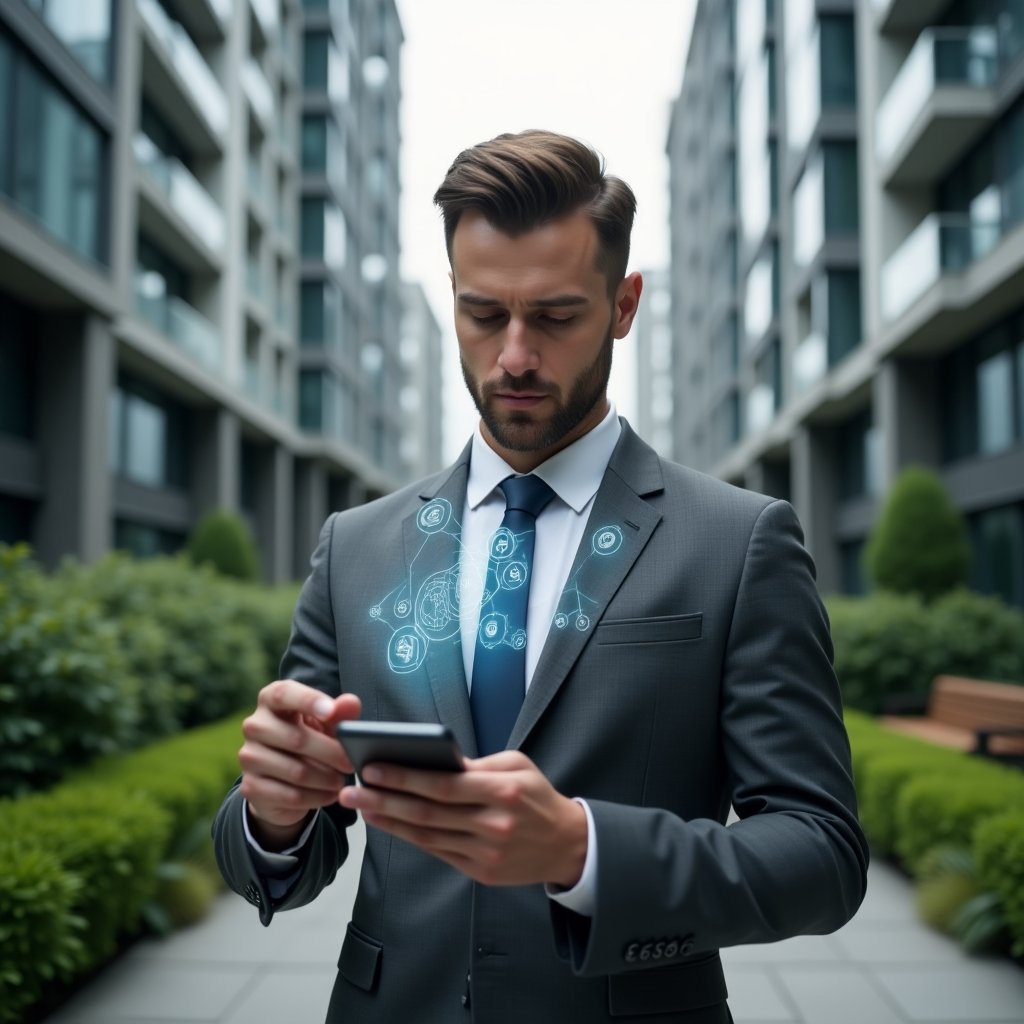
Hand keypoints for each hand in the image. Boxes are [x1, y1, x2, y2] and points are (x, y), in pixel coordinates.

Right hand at [239, 680, 361, 848]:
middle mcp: (254, 725)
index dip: (308, 701)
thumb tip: (351, 703)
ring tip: (341, 780)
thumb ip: (339, 712)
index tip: (330, 711)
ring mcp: (249, 757)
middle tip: (351, 762)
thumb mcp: (326, 723)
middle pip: (296, 739)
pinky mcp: (251, 787)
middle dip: (331, 753)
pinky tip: (330, 794)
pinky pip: (291, 795)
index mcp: (271, 700)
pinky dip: (317, 797)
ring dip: (326, 778)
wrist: (282, 778)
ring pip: (296, 771)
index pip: (284, 694)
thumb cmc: (309, 737)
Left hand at [338, 751, 586, 887]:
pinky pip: (438, 852)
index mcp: (502, 791)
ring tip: (363, 807)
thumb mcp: (517, 766)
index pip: (443, 785)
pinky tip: (390, 824)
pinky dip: (410, 838)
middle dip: (384, 800)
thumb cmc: (537, 796)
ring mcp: (486, 852)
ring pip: (427, 836)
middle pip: (428, 813)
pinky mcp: (481, 872)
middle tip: (352, 791)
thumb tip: (433, 762)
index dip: (405, 777)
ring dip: (390, 821)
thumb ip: (477, 765)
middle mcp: (493, 824)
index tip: (374, 767)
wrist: (567, 844)